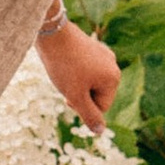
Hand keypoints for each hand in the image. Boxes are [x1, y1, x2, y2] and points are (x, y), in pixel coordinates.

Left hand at [38, 16, 119, 133]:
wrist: (52, 33)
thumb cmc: (64, 66)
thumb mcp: (75, 96)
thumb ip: (89, 115)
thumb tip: (100, 131)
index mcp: (113, 78)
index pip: (101, 107)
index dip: (82, 106)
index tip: (68, 95)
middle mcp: (113, 65)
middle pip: (95, 94)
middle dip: (79, 94)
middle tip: (65, 83)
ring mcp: (103, 54)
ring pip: (88, 82)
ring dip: (75, 84)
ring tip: (63, 72)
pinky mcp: (91, 47)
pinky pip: (84, 69)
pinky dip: (73, 71)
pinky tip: (64, 63)